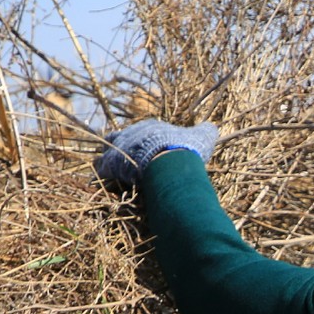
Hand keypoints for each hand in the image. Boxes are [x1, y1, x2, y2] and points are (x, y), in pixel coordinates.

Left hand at [96, 118, 219, 184]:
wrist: (169, 161)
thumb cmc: (185, 148)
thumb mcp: (201, 137)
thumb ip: (205, 131)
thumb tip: (212, 127)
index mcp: (150, 127)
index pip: (142, 132)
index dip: (145, 143)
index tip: (150, 155)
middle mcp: (130, 133)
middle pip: (119, 139)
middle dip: (122, 151)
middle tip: (130, 166)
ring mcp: (118, 148)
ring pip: (106, 154)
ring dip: (110, 165)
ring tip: (118, 178)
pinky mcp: (110, 164)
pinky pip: (101, 171)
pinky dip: (105, 178)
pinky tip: (113, 187)